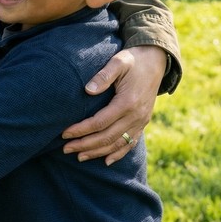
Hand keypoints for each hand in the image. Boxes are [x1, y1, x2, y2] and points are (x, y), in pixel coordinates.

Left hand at [62, 45, 165, 164]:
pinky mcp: (143, 123)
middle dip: (85, 145)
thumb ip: (104, 75)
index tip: (64, 134)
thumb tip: (88, 90)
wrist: (156, 60)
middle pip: (107, 137)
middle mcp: (136, 116)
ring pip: (118, 144)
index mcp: (127, 102)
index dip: (81, 130)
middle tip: (66, 149)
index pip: (99, 122)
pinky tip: (106, 161)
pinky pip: (131, 143)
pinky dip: (118, 154)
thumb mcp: (119, 61)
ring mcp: (141, 121)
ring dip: (98, 152)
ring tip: (79, 157)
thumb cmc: (133, 60)